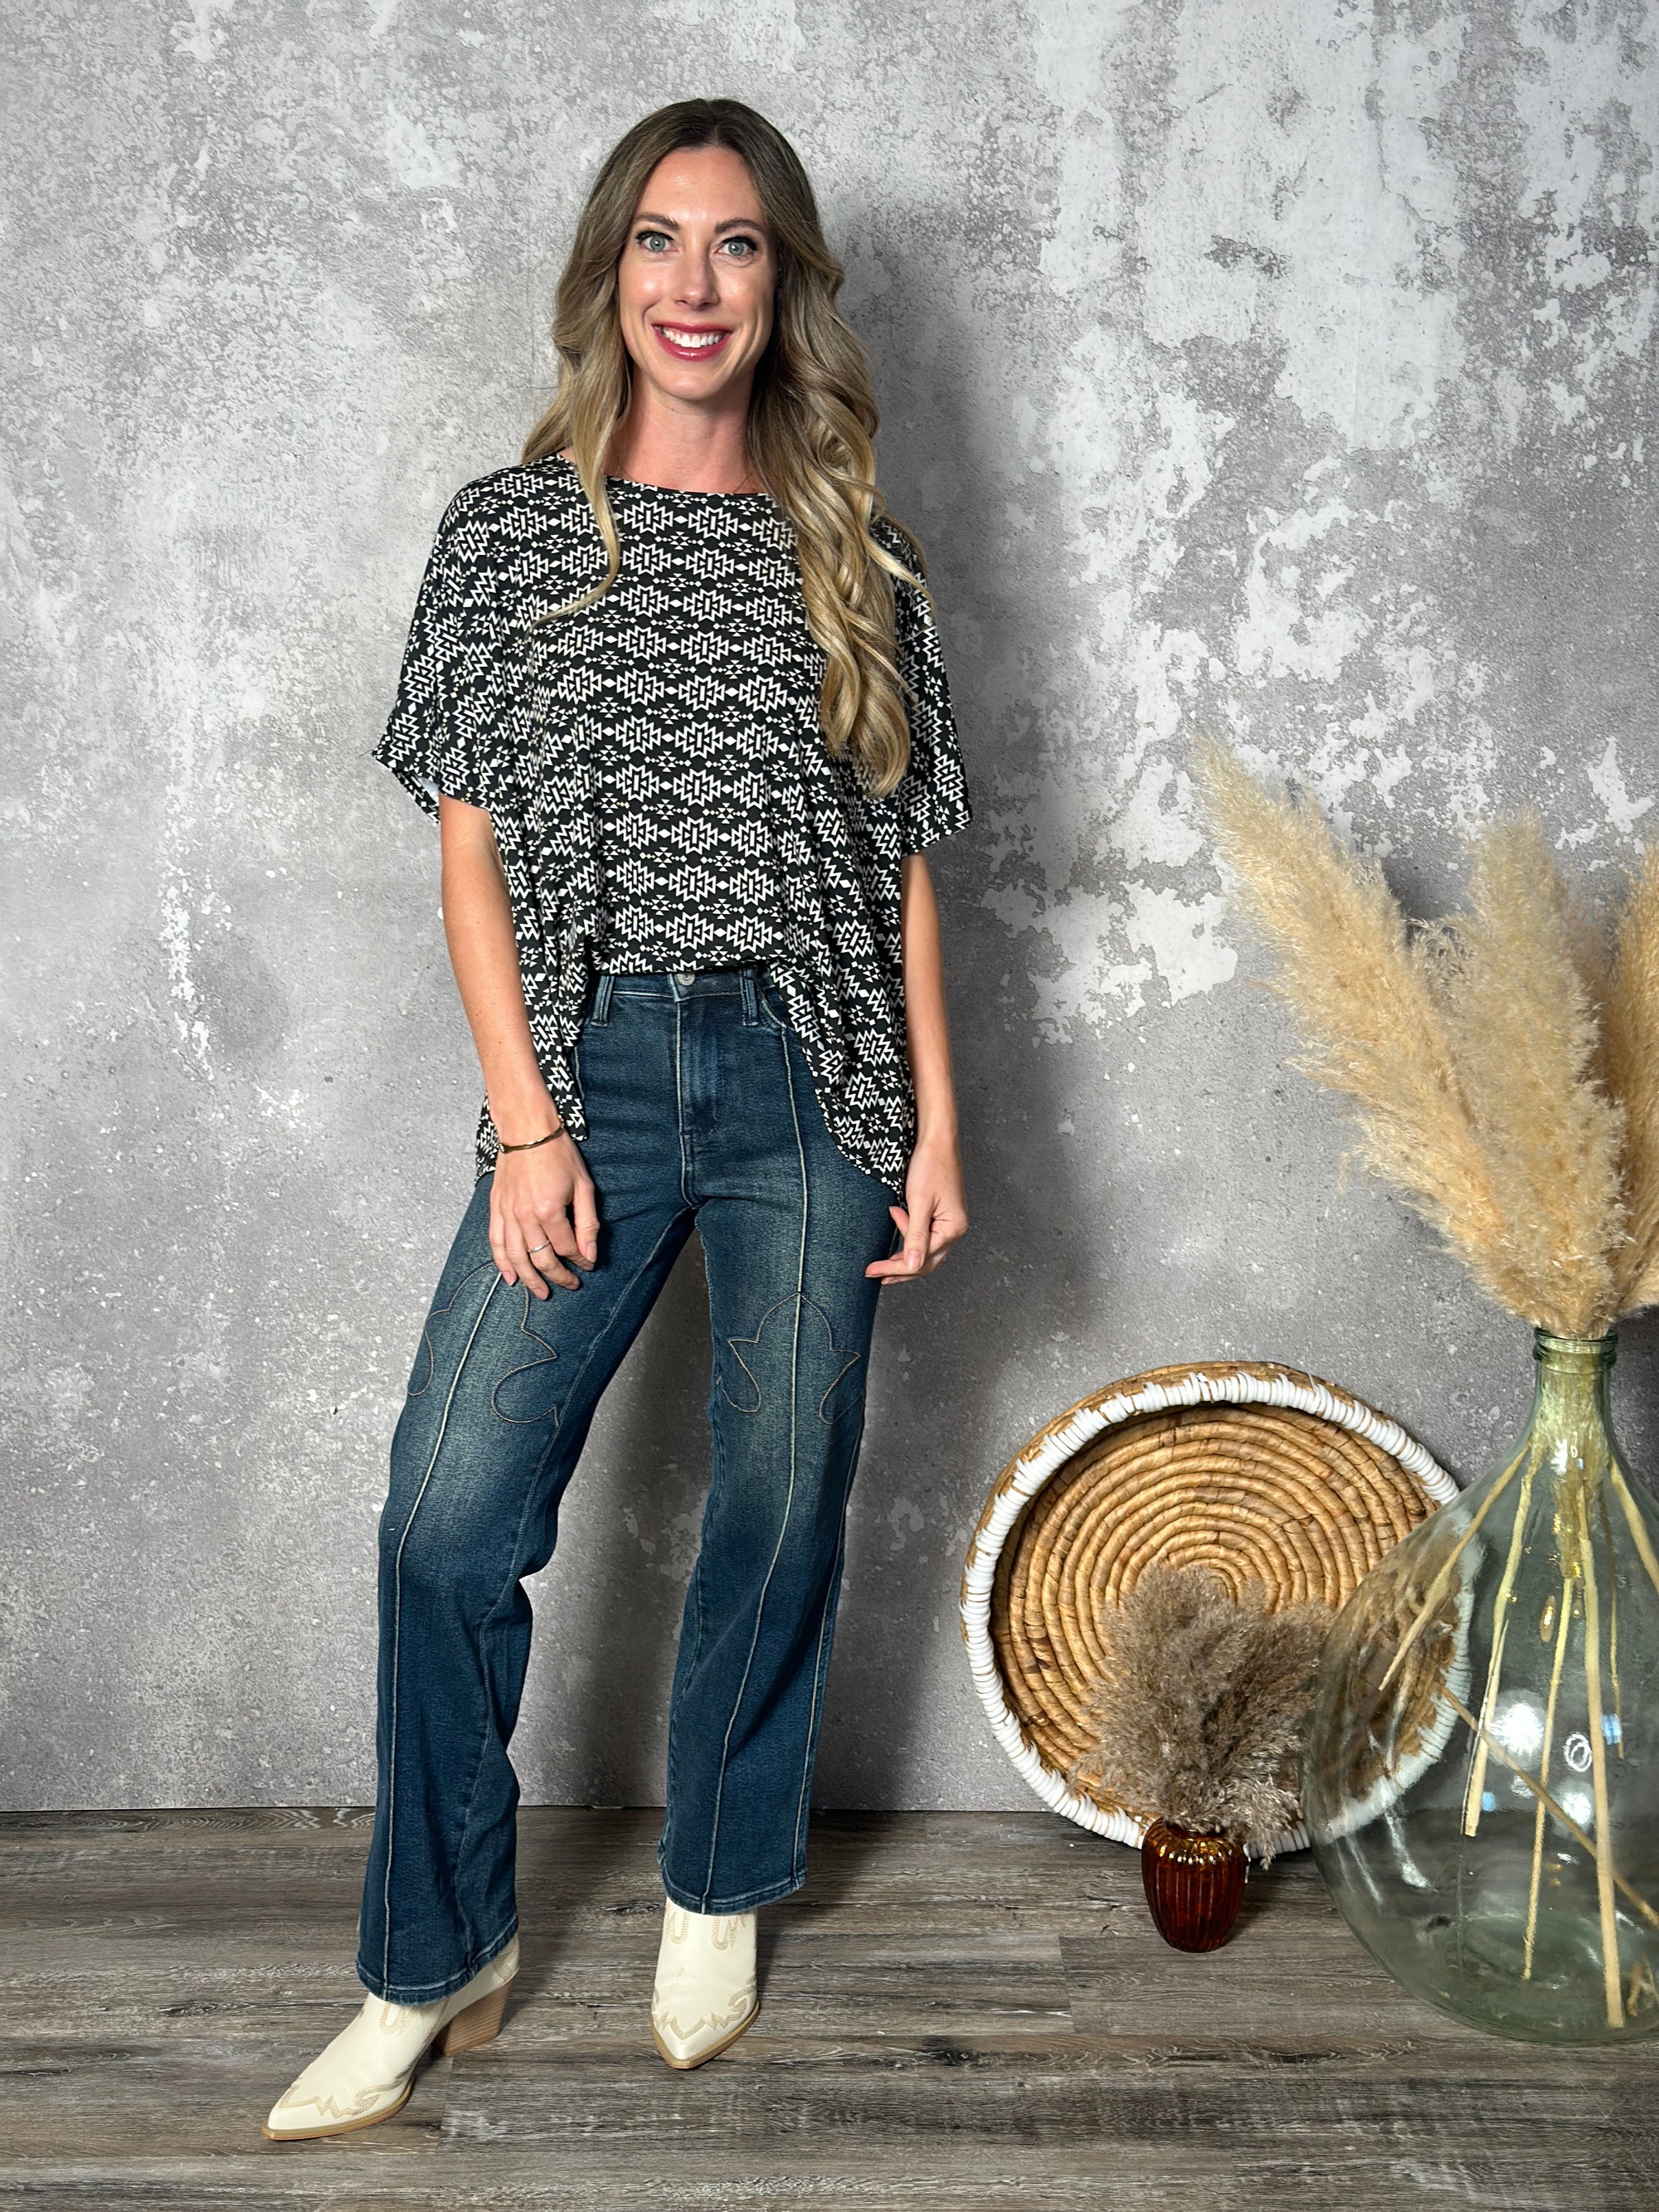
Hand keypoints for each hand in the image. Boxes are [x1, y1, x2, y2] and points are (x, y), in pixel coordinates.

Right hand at [489, 1133, 597, 1296]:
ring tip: (541, 1293)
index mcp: (549, 1210)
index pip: (567, 1248)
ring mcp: (507, 1214)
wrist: (526, 1130)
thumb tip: (590, 1254)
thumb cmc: (558, 1154)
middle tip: (570, 1285)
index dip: (580, 1261)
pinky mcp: (496, 1209)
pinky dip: (502, 1263)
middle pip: (541, 1259)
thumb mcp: (583, 1186)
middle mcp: (525, 1217)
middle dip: (557, 1276)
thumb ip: (587, 1223)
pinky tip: (511, 1278)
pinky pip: (497, 1243)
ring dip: (530, 1279)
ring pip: (517, 1257)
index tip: (589, 1266)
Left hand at [865, 1132, 967, 1285]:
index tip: (872, 1270)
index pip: (922, 1260)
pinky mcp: (941, 1214)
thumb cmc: (930, 1165)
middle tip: (874, 1273)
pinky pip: (925, 1235)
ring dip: (903, 1255)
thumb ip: (915, 1235)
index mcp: (952, 1228)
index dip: (895, 1267)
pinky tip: (895, 1225)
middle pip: (926, 1261)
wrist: (936, 1139)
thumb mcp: (919, 1202)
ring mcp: (949, 1222)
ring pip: (925, 1250)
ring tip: (881, 1259)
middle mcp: (954, 1229)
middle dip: (899, 1269)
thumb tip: (912, 1265)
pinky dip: (908, 1236)